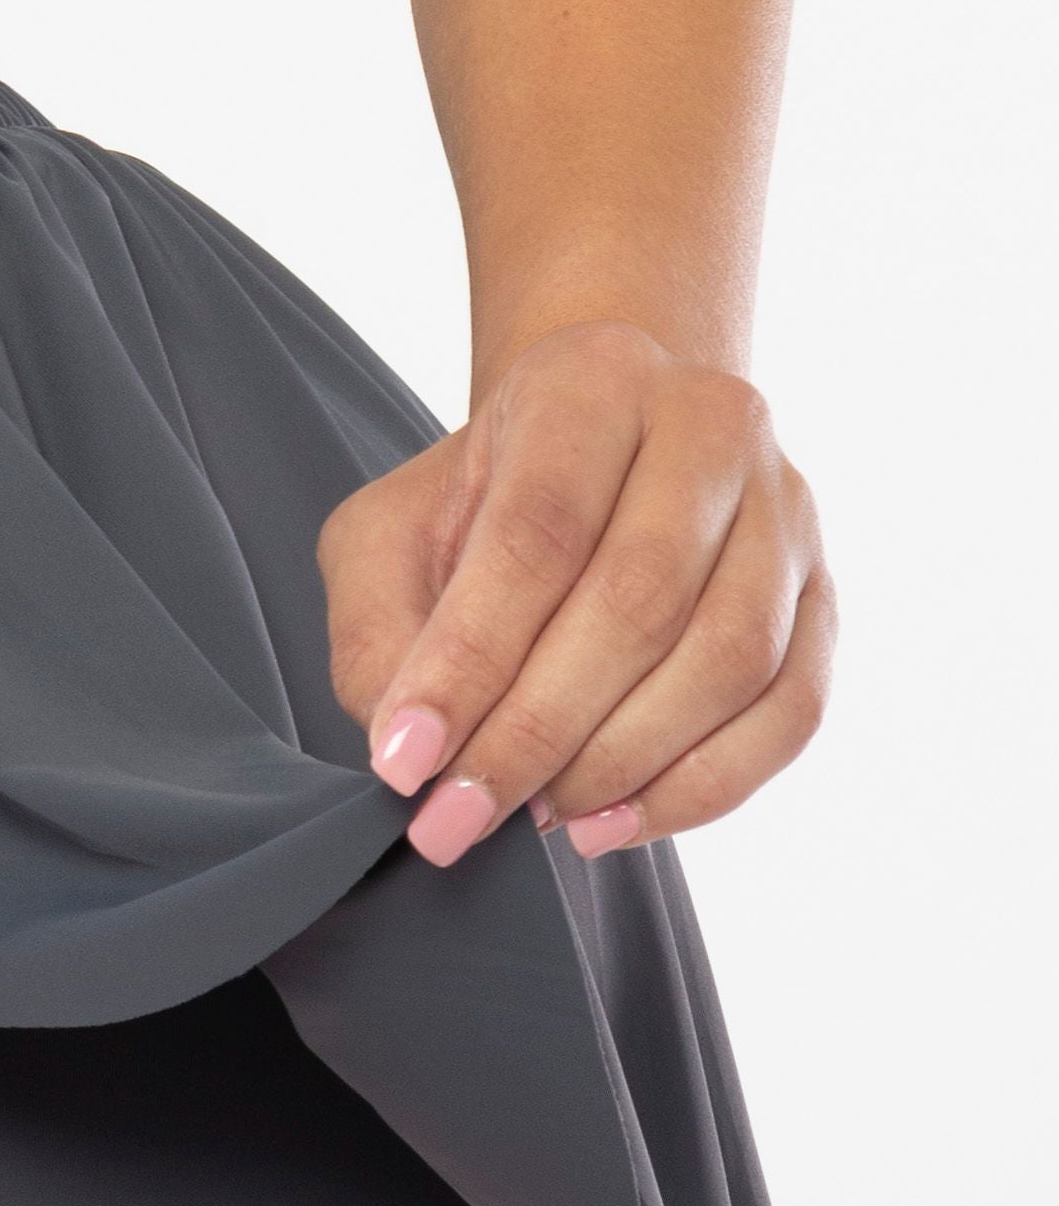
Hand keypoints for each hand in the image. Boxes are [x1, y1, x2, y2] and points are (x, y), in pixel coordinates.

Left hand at [319, 320, 834, 863]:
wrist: (597, 461)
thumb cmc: (476, 506)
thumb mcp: (386, 539)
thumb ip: (382, 633)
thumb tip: (412, 753)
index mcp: (592, 382)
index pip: (537, 535)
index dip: (468, 662)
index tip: (406, 764)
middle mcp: (712, 427)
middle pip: (640, 600)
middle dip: (537, 732)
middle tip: (458, 818)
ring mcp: (787, 510)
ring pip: (729, 659)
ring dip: (619, 764)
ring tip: (528, 818)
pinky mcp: (823, 594)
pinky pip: (791, 709)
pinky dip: (701, 787)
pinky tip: (609, 823)